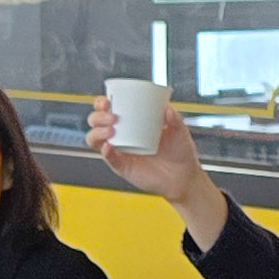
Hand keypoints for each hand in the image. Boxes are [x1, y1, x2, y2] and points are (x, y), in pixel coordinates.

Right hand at [84, 96, 231, 245]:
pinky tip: (109, 146)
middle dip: (98, 117)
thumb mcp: (179, 131)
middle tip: (112, 117)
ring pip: (95, 140)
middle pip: (96, 123)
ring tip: (110, 131)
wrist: (184, 176)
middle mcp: (121, 136)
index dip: (102, 104)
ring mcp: (120, 151)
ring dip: (97, 133)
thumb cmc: (180, 152)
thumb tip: (167, 109)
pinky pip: (109, 158)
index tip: (107, 102)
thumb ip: (174, 119)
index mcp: (131, 122)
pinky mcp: (122, 166)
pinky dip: (105, 152)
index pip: (108, 109)